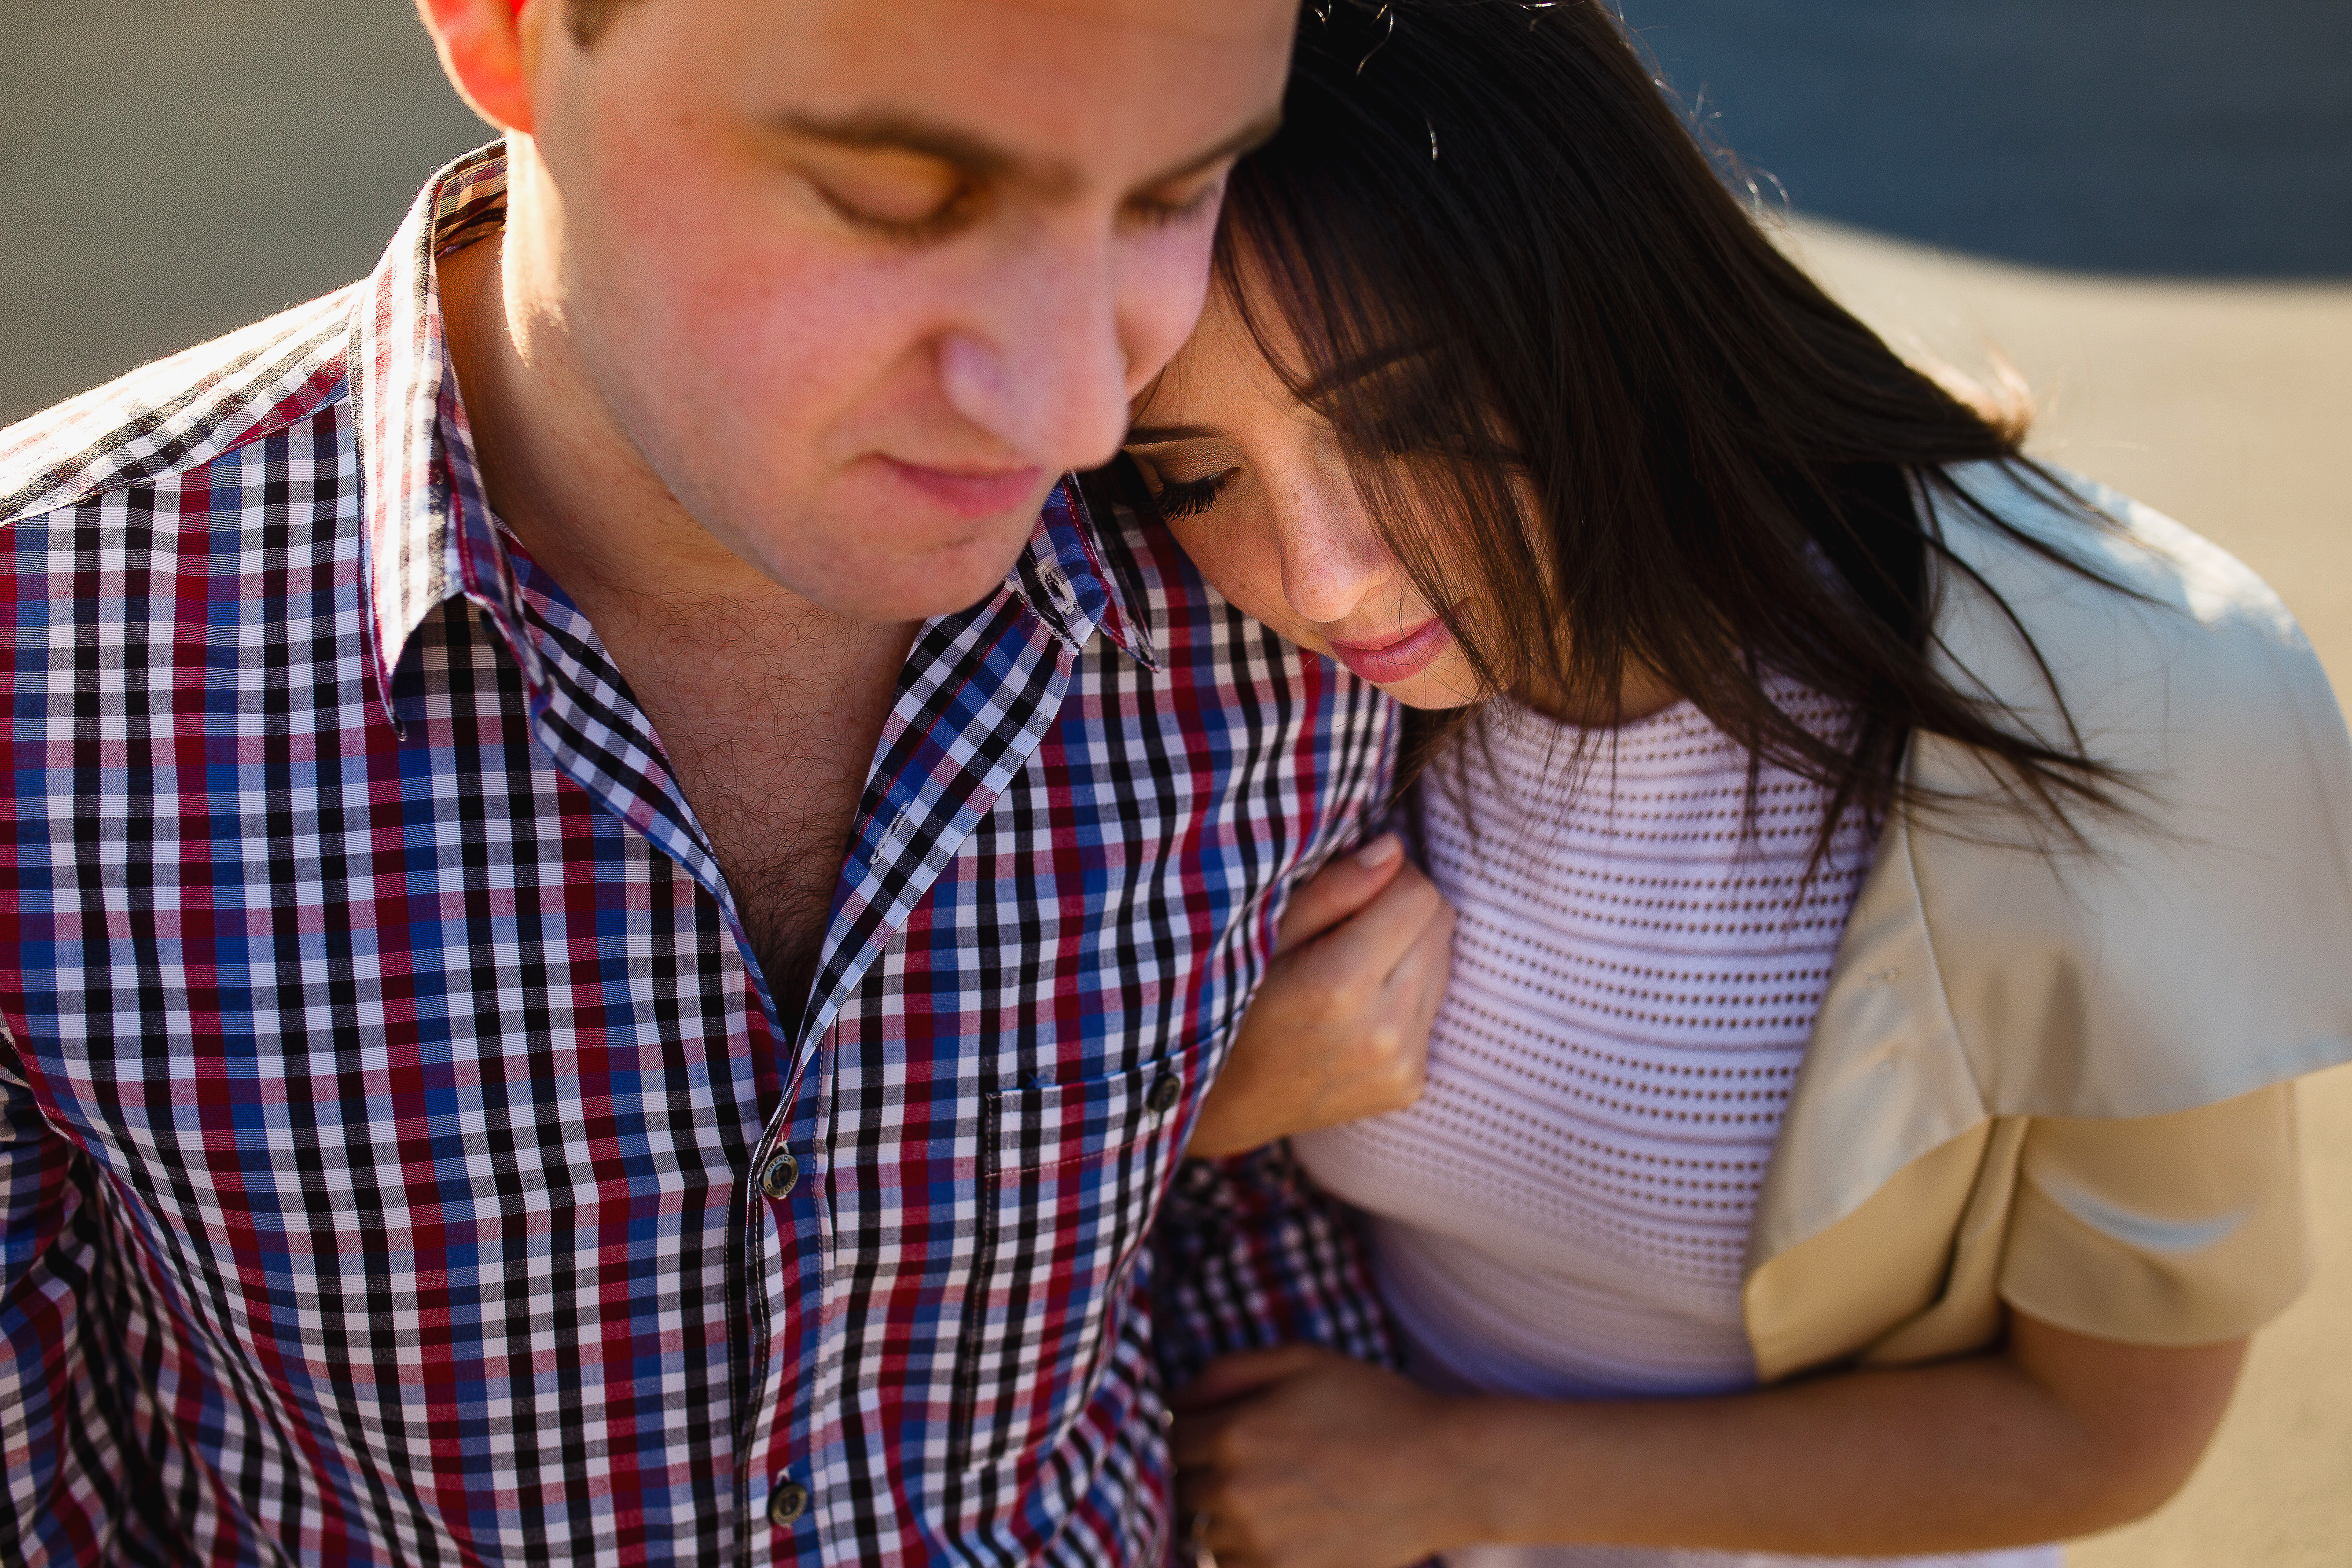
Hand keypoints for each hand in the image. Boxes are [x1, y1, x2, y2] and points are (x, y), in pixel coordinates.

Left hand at [1173, 1345, 1481, 1567]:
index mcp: (1232, 1435)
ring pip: (1203, 1534)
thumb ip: (1228, 1371)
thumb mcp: (1301, 1360)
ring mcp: (1259, 1543)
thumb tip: (1177, 1395)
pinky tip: (1283, 1527)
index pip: (1169, 1437)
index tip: (1213, 1428)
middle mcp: (1235, 1493)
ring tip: (1272, 1495)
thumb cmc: (1373, 1406)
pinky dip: (1245, 1551)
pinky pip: (1232, 1567)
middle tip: (1249, 1462)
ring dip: (1221, 1517)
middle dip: (1202, 1473)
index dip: (1190, 1430)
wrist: (1442, 1472)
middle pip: (1180, 1490)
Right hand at [1186, 835, 1455, 1157]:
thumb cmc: (1234, 1002)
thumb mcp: (1265, 933)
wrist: (1227, 1100)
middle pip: (1441, 925)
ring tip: (1353, 969)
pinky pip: (1433, 1010)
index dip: (1390, 876)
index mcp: (1341, 983)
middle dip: (1404, 910)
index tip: (1355, 889)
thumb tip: (1394, 849)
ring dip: (1410, 952)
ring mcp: (1401, 1064)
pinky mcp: (1410, 1084)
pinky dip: (1407, 997)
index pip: (1420, 893)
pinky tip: (1360, 1009)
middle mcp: (1383, 1030)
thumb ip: (1332, 888)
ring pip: (1444, 964)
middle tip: (1351, 927)